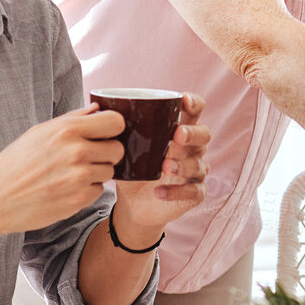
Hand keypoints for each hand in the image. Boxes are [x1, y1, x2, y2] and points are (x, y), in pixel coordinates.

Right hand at [0, 105, 122, 236]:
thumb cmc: (14, 164)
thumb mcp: (39, 132)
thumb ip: (72, 119)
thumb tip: (97, 108)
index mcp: (67, 130)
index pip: (116, 122)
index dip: (112, 129)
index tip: (104, 134)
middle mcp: (77, 152)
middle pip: (117, 149)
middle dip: (106, 153)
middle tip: (86, 157)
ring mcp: (79, 178)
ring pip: (109, 172)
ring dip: (95, 173)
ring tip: (70, 174)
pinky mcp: (79, 200)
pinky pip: (98, 191)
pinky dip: (86, 190)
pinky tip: (65, 188)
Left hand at [111, 93, 210, 241]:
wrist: (132, 204)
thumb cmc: (134, 169)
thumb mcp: (127, 149)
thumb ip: (124, 131)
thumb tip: (99, 109)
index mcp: (179, 130)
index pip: (195, 111)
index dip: (194, 103)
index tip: (184, 100)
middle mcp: (192, 149)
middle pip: (204, 135)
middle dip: (193, 133)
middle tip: (177, 135)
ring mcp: (195, 172)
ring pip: (198, 165)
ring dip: (182, 164)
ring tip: (164, 167)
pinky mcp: (194, 194)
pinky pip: (194, 191)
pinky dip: (177, 192)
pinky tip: (159, 192)